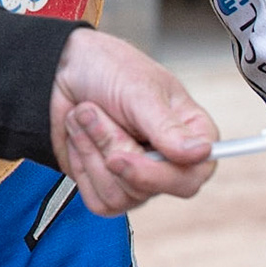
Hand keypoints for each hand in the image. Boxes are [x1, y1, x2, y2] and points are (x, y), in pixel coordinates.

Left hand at [49, 28, 216, 214]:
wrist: (64, 67)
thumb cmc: (110, 69)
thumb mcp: (139, 91)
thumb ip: (167, 127)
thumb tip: (201, 154)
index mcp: (191, 135)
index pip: (189, 178)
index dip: (156, 175)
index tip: (119, 157)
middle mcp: (168, 162)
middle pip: (145, 188)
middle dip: (109, 147)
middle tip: (92, 112)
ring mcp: (138, 177)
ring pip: (117, 196)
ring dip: (90, 150)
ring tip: (85, 114)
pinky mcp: (107, 185)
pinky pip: (96, 199)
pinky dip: (80, 164)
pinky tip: (79, 136)